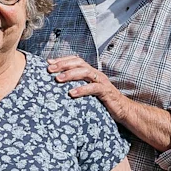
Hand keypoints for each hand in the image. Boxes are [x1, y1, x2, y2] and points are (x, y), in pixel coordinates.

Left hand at [47, 56, 170, 151]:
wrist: (122, 110)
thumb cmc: (102, 101)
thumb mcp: (87, 92)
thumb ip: (76, 86)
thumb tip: (58, 84)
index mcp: (90, 72)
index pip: (75, 60)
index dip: (62, 60)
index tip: (48, 63)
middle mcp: (95, 74)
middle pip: (78, 63)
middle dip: (63, 64)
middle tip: (49, 70)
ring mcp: (101, 82)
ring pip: (85, 72)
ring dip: (70, 74)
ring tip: (58, 79)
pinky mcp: (106, 92)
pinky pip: (93, 88)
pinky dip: (82, 89)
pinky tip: (72, 93)